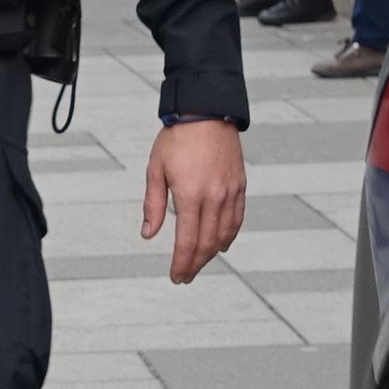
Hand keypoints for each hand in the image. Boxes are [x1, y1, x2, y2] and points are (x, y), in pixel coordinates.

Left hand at [143, 120, 246, 283]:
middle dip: (195, 264)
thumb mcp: (156, 169)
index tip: (176, 276)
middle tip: (186, 276)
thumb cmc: (177, 138)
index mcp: (190, 195)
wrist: (206, 111)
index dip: (182, 264)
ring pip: (224, 235)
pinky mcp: (240, 186)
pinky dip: (229, 236)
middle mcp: (214, 198)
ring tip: (199, 262)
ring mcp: (230, 192)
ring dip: (211, 253)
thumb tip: (148, 234)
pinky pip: (237, 219)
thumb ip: (153, 205)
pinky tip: (221, 244)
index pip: (187, 242)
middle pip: (206, 244)